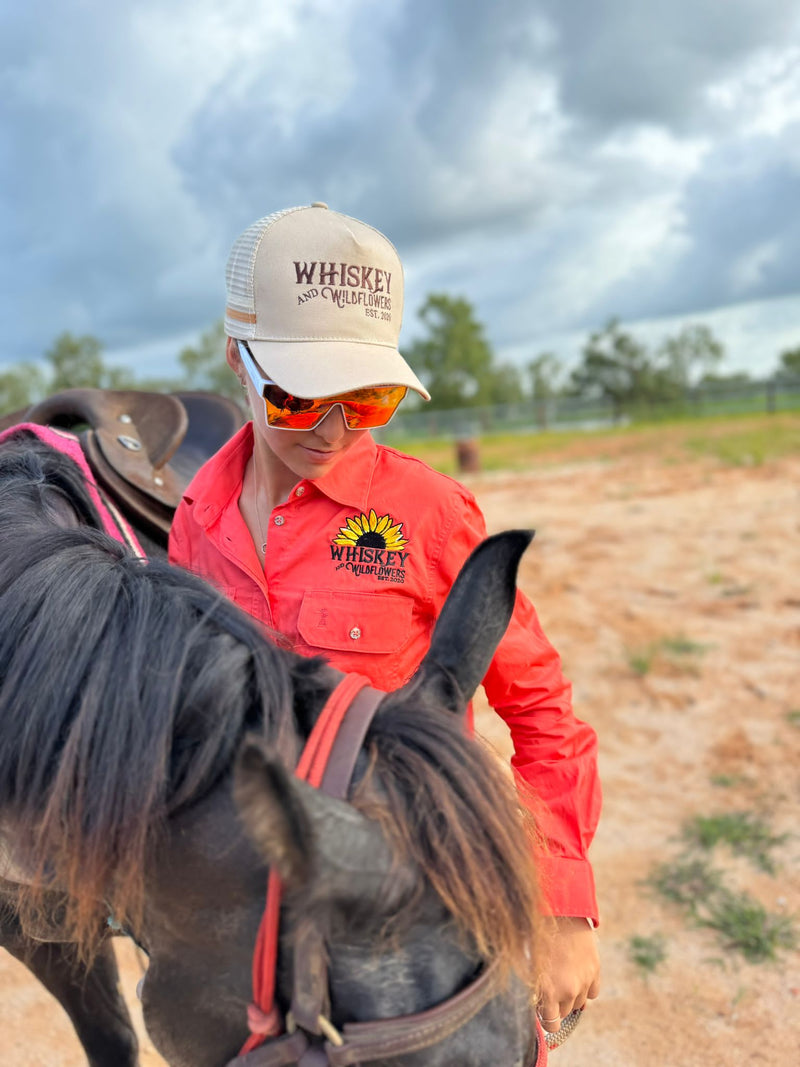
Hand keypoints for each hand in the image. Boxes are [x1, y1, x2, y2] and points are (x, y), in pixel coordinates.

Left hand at [536, 916, 599, 1033]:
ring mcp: (584, 980)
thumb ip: (535, 990)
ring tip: (561, 977)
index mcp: (548, 991)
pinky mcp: (595, 969)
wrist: (557, 909)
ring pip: (579, 1004)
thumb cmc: (535, 934)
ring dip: (571, 996)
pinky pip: (592, 993)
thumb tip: (538, 1007)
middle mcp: (568, 990)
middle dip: (556, 1005)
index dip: (546, 1019)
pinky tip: (575, 974)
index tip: (542, 1009)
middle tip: (549, 987)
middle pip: (564, 1013)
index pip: (551, 1025)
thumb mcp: (528, 964)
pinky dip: (585, 988)